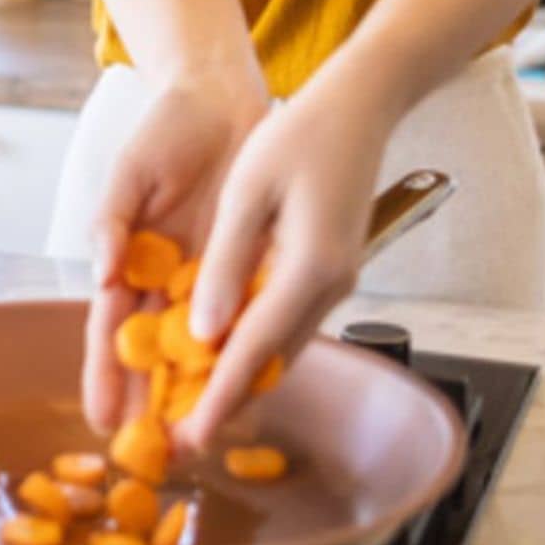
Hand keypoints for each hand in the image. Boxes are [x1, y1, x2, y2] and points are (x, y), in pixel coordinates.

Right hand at [82, 71, 267, 432]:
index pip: (110, 333)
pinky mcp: (250, 267)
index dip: (105, 376)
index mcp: (128, 263)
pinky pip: (249, 317)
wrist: (223, 98)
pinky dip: (248, 351)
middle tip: (157, 452)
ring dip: (201, 391)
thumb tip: (100, 275)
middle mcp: (167, 280)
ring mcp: (210, 277)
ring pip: (203, 347)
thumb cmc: (164, 133)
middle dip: (154, 404)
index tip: (102, 420)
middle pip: (156, 354)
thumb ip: (111, 222)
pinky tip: (253, 387)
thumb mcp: (128, 173)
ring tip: (202, 436)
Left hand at [173, 61, 402, 453]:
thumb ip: (226, 263)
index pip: (254, 346)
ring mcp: (339, 280)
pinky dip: (260, 344)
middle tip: (186, 436)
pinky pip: (292, 321)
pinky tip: (227, 352)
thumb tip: (203, 330)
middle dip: (229, 399)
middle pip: (274, 359)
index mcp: (309, 267)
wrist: (359, 108)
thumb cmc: (296, 136)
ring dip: (244, 376)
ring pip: (285, 345)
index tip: (191, 435)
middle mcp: (332, 285)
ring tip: (198, 405)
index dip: (218, 395)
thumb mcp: (247, 193)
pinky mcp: (334, 270)